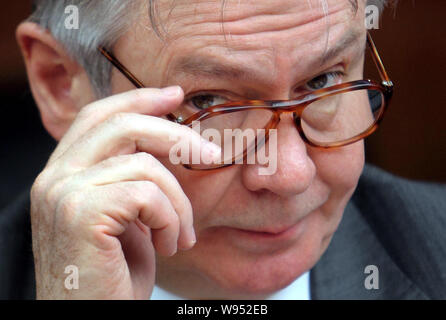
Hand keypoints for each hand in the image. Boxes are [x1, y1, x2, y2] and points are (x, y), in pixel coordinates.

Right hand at [30, 87, 217, 298]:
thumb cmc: (115, 274)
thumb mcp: (128, 217)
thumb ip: (133, 178)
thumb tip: (168, 143)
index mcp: (65, 174)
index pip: (99, 117)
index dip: (139, 100)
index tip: (175, 95)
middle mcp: (55, 178)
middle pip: (123, 125)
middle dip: (176, 134)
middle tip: (210, 155)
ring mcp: (63, 193)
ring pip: (147, 166)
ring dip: (179, 204)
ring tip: (181, 236)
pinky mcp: (82, 213)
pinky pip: (148, 194)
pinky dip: (171, 219)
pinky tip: (169, 246)